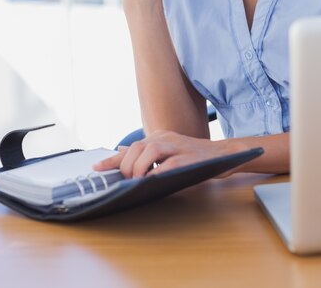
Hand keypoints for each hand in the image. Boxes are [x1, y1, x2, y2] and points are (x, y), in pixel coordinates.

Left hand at [93, 130, 246, 177]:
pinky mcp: (190, 157)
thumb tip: (122, 154)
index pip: (130, 147)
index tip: (96, 168)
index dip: (112, 159)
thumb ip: (147, 154)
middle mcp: (166, 138)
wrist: (224, 154)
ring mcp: (178, 146)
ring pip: (150, 151)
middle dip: (127, 165)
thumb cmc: (194, 157)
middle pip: (137, 147)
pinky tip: (152, 181)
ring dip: (140, 168)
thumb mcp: (168, 152)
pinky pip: (170, 164)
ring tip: (137, 181)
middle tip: (126, 180)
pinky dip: (158, 173)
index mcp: (159, 138)